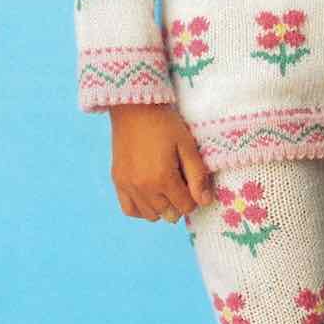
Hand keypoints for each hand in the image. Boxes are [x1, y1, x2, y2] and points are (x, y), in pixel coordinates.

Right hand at [108, 103, 214, 223]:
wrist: (134, 107)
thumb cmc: (165, 123)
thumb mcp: (187, 145)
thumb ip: (197, 175)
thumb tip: (205, 201)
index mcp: (163, 178)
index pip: (186, 206)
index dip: (194, 196)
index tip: (192, 181)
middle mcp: (143, 187)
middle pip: (169, 214)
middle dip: (179, 202)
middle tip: (181, 182)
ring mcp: (128, 186)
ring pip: (151, 215)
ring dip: (162, 207)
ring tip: (166, 187)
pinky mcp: (118, 181)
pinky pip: (130, 210)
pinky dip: (142, 209)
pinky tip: (150, 196)